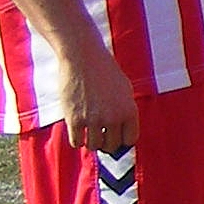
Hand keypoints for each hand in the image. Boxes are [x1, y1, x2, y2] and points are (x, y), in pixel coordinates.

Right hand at [56, 34, 140, 152]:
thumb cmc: (105, 72)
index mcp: (130, 111)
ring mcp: (93, 120)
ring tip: (90, 133)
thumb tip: (120, 137)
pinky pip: (76, 142)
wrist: (83, 58)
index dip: (123, 140)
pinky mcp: (74, 119)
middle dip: (107, 143)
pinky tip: (78, 131)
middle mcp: (114, 118)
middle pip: (112, 145)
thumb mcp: (125, 90)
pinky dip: (77, 140)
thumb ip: (124, 111)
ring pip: (94, 146)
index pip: (130, 140)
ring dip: (92, 142)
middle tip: (101, 136)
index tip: (116, 136)